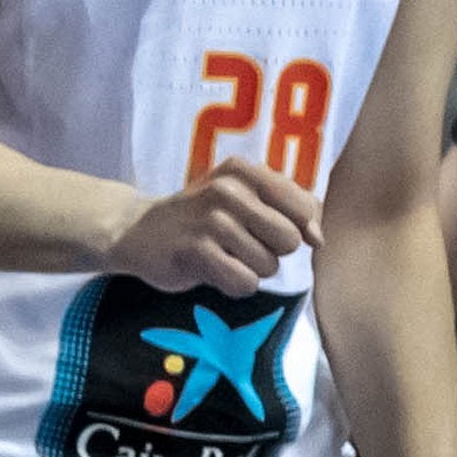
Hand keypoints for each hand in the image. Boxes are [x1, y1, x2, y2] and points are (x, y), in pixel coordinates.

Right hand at [106, 158, 322, 297]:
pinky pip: (244, 283)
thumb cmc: (204, 217)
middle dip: (271, 251)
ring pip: (268, 266)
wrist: (138, 231)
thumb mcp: (245, 199)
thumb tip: (318, 238)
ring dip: (250, 270)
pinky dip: (233, 285)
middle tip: (239, 244)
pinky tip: (211, 270)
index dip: (296, 228)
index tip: (267, 229)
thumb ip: (291, 211)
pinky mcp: (194, 251)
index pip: (305, 208)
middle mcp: (227, 190)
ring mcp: (209, 220)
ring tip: (221, 255)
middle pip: (289, 240)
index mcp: (243, 171)